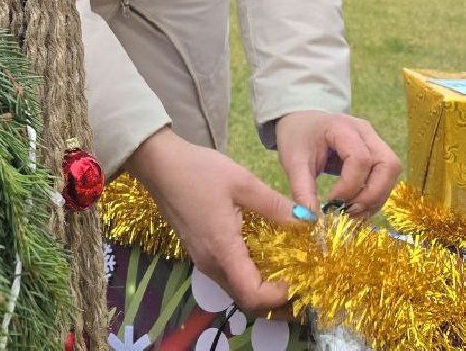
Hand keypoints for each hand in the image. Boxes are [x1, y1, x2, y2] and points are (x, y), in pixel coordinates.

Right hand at [124, 128, 295, 313]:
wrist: (158, 164)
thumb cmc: (199, 171)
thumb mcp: (243, 182)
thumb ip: (276, 205)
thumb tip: (307, 221)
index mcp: (223, 250)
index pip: (252, 295)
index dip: (278, 296)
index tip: (299, 279)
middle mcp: (211, 263)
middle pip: (245, 300)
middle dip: (275, 300)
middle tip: (300, 283)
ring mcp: (202, 259)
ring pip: (236, 289)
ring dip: (262, 288)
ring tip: (287, 270)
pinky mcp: (199, 251)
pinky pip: (227, 274)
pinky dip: (248, 275)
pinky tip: (263, 255)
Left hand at [274, 110, 400, 217]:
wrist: (303, 123)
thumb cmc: (298, 138)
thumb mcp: (293, 162)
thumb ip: (302, 190)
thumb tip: (309, 220)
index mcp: (342, 127)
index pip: (360, 159)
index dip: (350, 186)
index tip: (331, 202)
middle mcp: (365, 132)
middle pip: (388, 165)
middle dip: (372, 195)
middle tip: (348, 212)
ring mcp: (374, 141)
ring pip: (391, 172)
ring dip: (376, 198)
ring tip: (351, 213)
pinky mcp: (377, 153)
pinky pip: (386, 177)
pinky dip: (375, 196)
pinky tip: (356, 207)